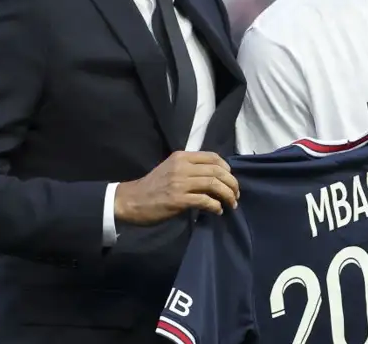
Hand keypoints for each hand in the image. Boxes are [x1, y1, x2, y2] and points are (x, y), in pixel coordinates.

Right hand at [114, 151, 239, 224]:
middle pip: (217, 171)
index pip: (213, 157)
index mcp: (181, 156)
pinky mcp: (178, 199)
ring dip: (228, 195)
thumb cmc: (153, 186)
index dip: (227, 169)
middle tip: (236, 195)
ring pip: (214, 184)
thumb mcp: (171, 168)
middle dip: (232, 184)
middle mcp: (182, 166)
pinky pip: (205, 201)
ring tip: (231, 204)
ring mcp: (180, 182)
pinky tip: (217, 211)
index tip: (230, 180)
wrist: (131, 200)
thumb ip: (190, 168)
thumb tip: (215, 176)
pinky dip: (216, 206)